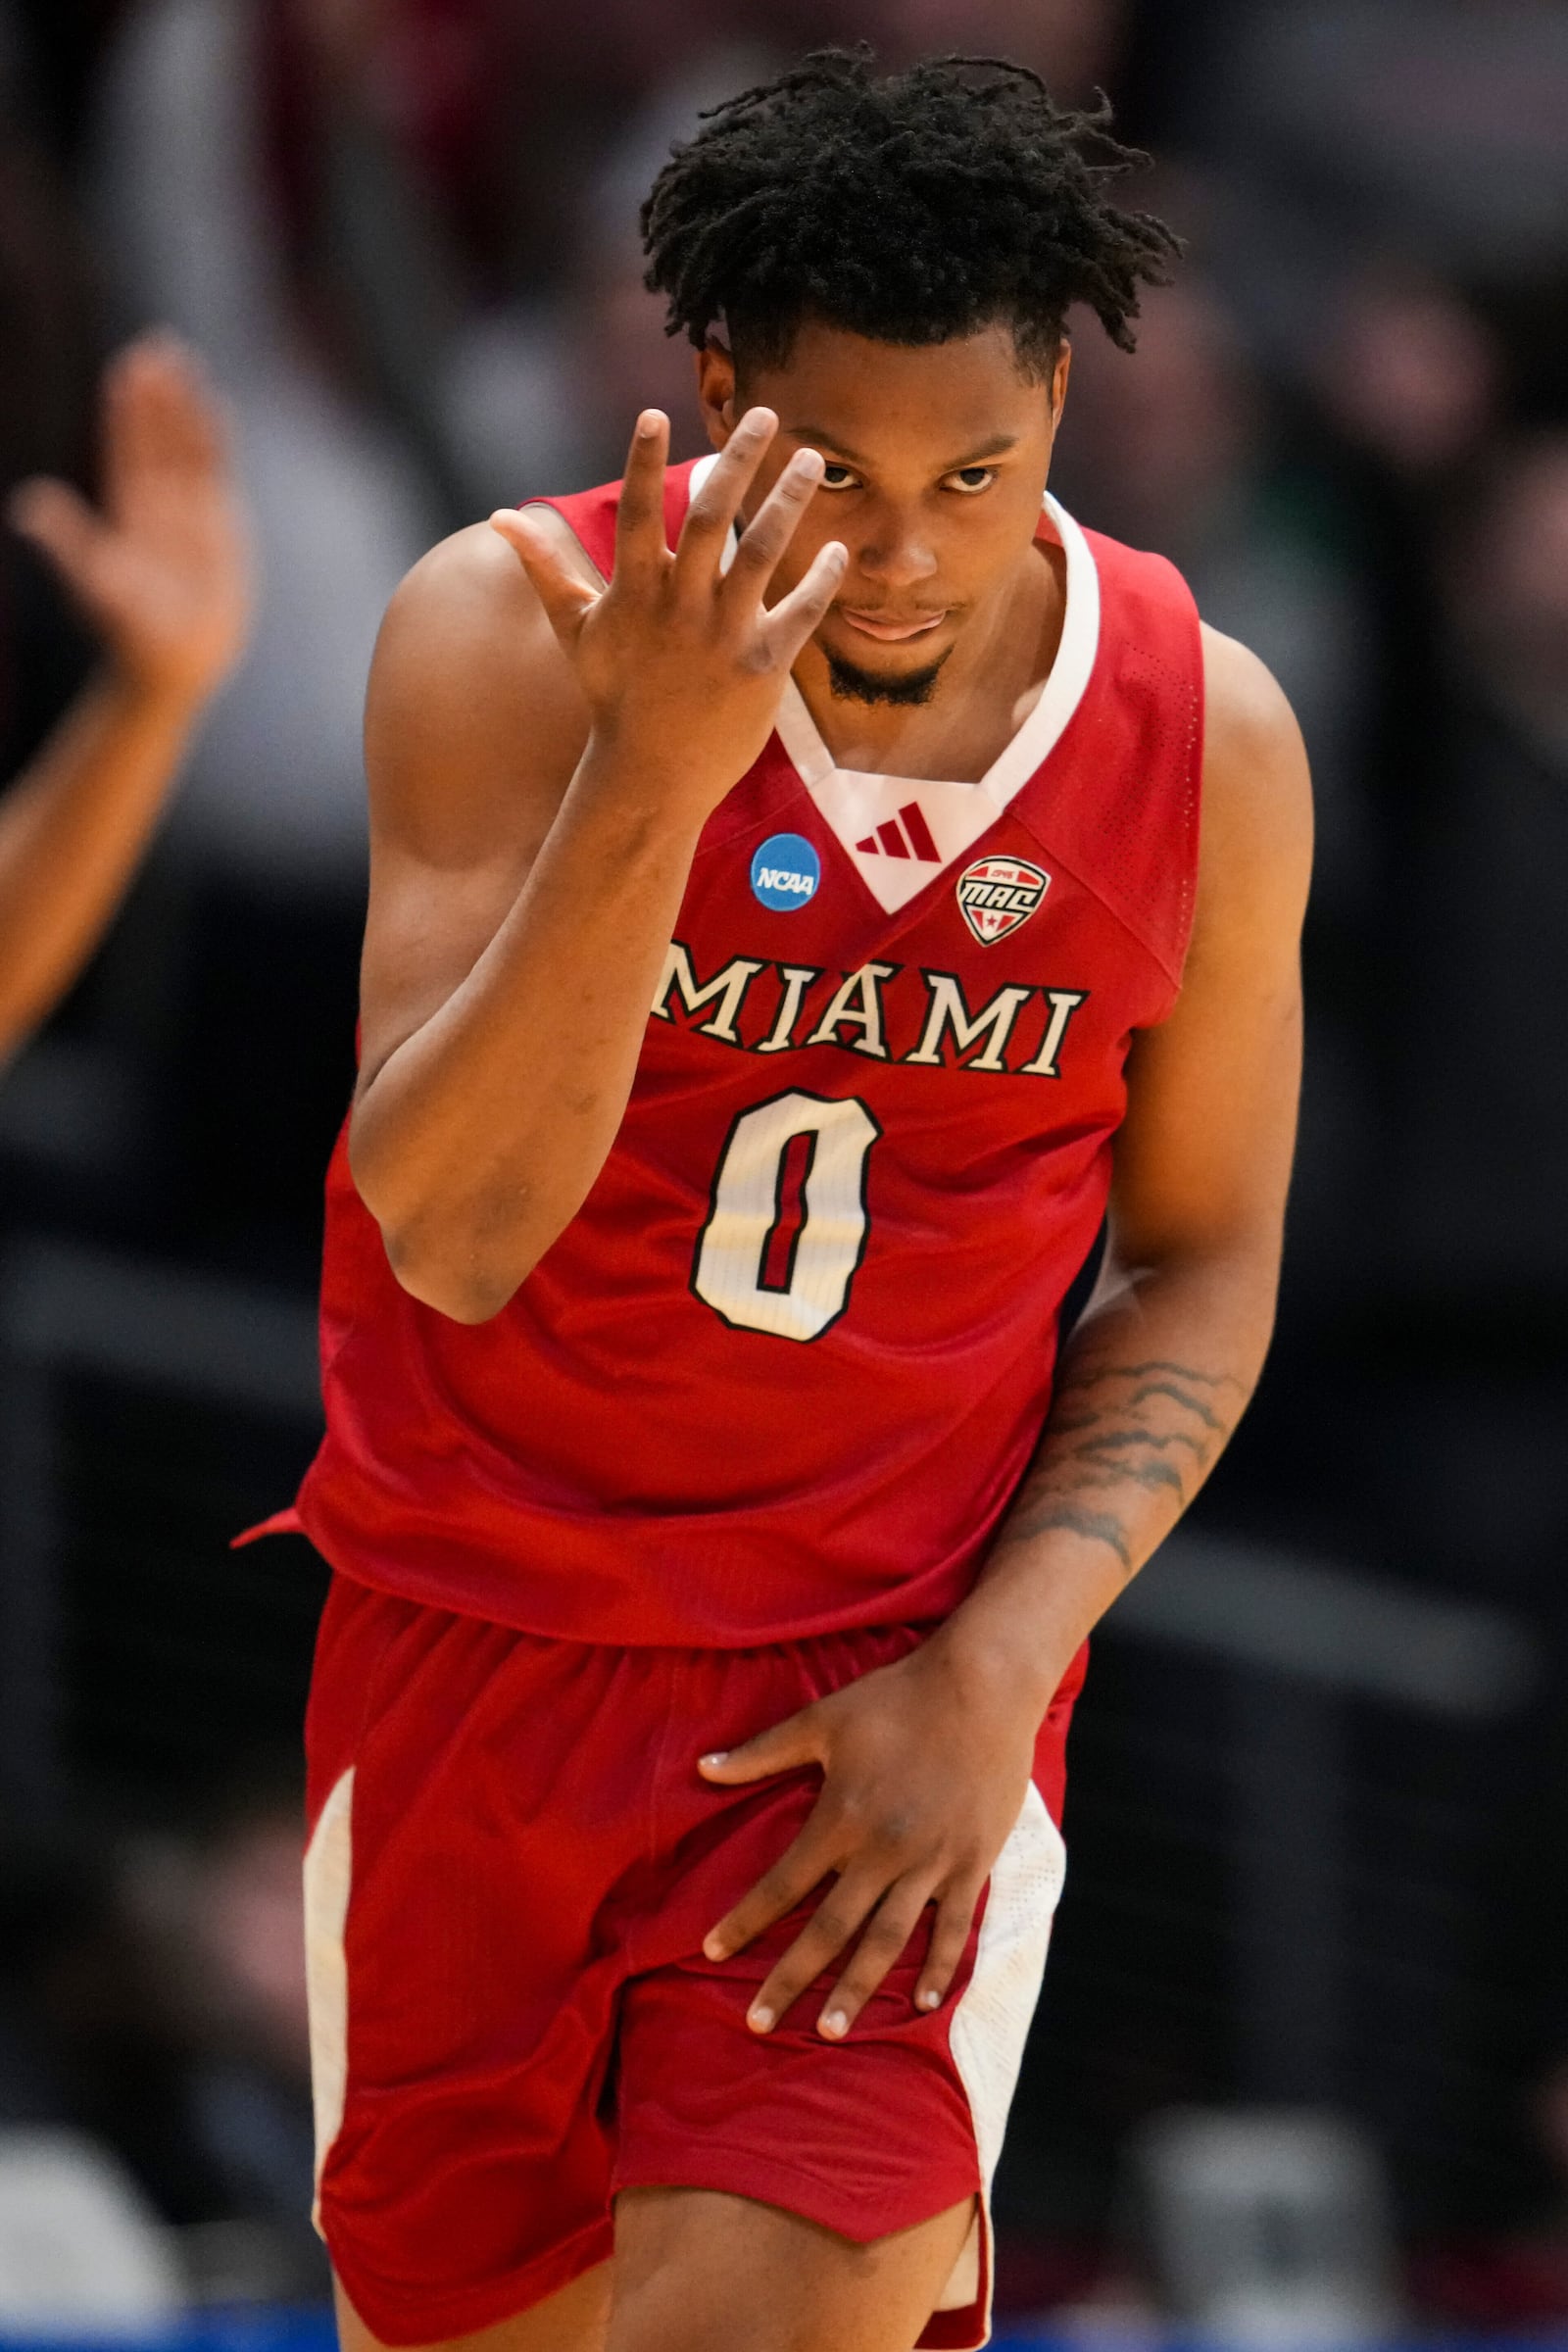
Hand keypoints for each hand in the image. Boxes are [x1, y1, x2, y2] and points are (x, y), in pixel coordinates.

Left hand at [10, 335, 251, 710]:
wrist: (172, 663)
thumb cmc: (128, 631)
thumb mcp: (92, 583)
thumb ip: (66, 542)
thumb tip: (28, 507)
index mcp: (125, 512)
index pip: (127, 449)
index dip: (127, 411)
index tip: (127, 369)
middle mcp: (157, 506)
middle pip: (157, 438)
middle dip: (158, 395)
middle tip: (156, 344)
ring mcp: (192, 516)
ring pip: (188, 450)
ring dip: (187, 409)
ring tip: (186, 362)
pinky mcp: (222, 531)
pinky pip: (219, 476)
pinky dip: (218, 442)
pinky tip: (218, 408)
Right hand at [489, 408, 845, 815]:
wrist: (650, 775)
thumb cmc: (613, 697)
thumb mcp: (575, 630)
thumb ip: (546, 568)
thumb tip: (499, 518)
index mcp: (636, 591)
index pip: (639, 511)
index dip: (643, 461)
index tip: (655, 412)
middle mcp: (680, 605)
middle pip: (713, 515)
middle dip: (739, 459)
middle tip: (764, 412)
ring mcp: (722, 634)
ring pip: (762, 552)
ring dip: (789, 501)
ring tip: (811, 460)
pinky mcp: (762, 665)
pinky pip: (800, 612)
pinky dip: (820, 579)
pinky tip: (836, 549)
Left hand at [698, 1635, 1037, 2039]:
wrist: (982, 1686)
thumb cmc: (896, 1699)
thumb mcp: (823, 1720)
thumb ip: (762, 1752)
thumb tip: (702, 1768)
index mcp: (842, 1817)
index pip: (782, 1883)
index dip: (746, 1920)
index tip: (712, 1950)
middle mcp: (882, 1851)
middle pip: (829, 1929)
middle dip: (790, 1978)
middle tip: (758, 2023)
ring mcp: (931, 1862)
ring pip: (886, 1941)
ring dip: (856, 1989)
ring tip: (830, 2030)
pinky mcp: (971, 1862)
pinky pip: (953, 1927)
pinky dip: (939, 1967)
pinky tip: (925, 2004)